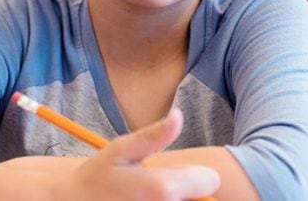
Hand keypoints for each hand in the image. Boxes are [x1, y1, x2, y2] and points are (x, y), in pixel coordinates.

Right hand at [63, 109, 219, 200]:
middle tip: (157, 191)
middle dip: (186, 194)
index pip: (211, 180)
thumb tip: (178, 116)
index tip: (174, 175)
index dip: (196, 176)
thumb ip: (154, 136)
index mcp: (163, 190)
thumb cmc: (96, 177)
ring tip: (147, 199)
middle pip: (202, 200)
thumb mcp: (122, 150)